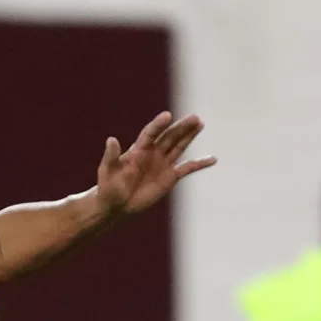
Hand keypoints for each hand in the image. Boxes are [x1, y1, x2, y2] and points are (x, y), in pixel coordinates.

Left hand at [94, 112, 214, 217]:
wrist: (115, 205)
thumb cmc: (108, 187)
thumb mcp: (107, 171)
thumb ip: (110, 156)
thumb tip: (111, 139)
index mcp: (138, 150)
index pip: (150, 133)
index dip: (158, 125)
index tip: (167, 116)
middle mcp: (153, 153)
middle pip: (169, 136)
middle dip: (181, 127)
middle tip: (195, 117)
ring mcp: (162, 164)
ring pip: (179, 146)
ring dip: (190, 136)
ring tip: (200, 123)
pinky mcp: (170, 177)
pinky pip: (188, 168)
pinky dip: (200, 164)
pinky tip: (213, 159)